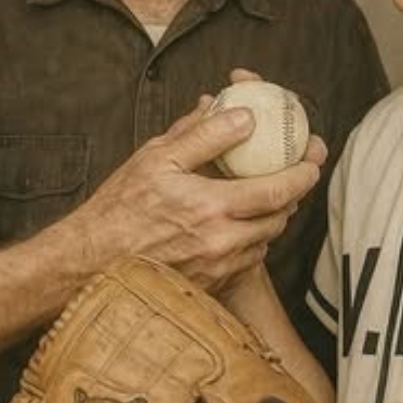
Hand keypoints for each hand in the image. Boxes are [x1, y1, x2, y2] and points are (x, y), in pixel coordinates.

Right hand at [62, 100, 323, 289]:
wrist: (89, 263)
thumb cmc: (119, 208)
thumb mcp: (157, 157)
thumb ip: (203, 134)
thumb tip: (243, 116)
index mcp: (213, 207)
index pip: (280, 190)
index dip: (305, 172)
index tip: (312, 155)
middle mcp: (222, 243)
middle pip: (281, 217)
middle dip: (294, 193)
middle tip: (294, 170)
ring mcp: (218, 269)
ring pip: (266, 240)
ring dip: (272, 217)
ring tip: (264, 193)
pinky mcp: (210, 286)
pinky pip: (247, 260)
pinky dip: (250, 238)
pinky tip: (236, 222)